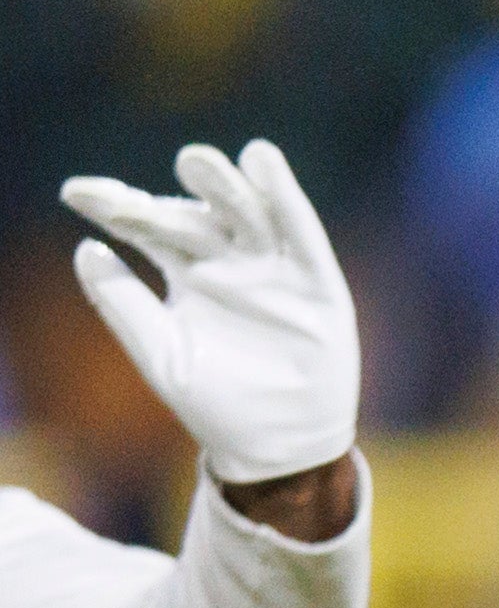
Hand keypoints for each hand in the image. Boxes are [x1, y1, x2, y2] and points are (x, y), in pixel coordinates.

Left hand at [61, 139, 358, 494]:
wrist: (279, 447)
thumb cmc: (216, 405)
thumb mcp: (161, 357)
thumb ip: (122, 304)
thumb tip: (86, 249)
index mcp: (187, 275)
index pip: (146, 226)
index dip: (113, 205)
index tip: (74, 193)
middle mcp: (228, 263)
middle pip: (196, 213)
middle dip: (172, 192)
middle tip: (143, 178)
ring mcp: (272, 269)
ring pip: (245, 213)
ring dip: (223, 185)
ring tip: (195, 163)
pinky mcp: (315, 283)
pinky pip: (300, 234)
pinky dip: (285, 199)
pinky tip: (262, 161)